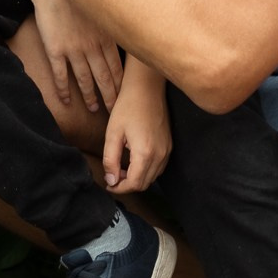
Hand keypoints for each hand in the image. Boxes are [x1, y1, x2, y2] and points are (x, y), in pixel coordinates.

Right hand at [30, 0, 123, 114]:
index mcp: (105, 37)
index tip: (126, 97)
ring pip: (85, 80)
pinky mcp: (55, 50)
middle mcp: (92, 46)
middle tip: (114, 111)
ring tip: (94, 109)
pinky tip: (66, 101)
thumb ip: (110, 25)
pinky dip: (64, 89)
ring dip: (90, 96)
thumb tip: (125, 34)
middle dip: (110, 96)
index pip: (117, 68)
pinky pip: (61, 75)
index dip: (121, 85)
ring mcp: (73, 50)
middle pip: (104, 77)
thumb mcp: (101, 8)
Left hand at [102, 75, 171, 194]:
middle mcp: (160, 155)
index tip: (108, 184)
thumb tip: (111, 180)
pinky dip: (146, 170)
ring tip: (121, 169)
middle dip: (127, 185)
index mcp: (145, 153)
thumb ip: (110, 160)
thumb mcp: (113, 134)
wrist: (147, 88)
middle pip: (144, 183)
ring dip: (137, 178)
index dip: (120, 188)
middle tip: (112, 177)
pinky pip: (159, 167)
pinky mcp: (169, 145)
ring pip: (153, 177)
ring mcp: (167, 150)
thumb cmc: (128, 107)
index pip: (134, 183)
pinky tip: (134, 161)